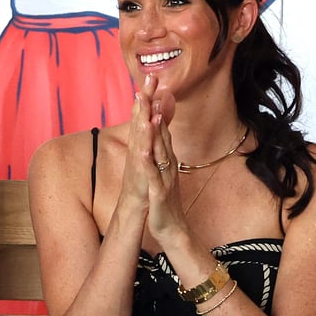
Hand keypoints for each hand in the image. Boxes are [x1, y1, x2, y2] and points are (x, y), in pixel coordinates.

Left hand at [137, 77, 185, 240]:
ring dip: (154, 131)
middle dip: (155, 109)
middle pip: (161, 133)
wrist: (173, 230)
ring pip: (159, 151)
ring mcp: (164, 177)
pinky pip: (153, 175)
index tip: (151, 85)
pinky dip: (148, 162)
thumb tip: (160, 133)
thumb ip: (162, 152)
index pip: (161, 128)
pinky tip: (143, 149)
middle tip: (151, 86)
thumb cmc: (164, 200)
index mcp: (166, 159)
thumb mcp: (163, 173)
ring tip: (149, 111)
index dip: (155, 106)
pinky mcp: (159, 192)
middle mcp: (167, 164)